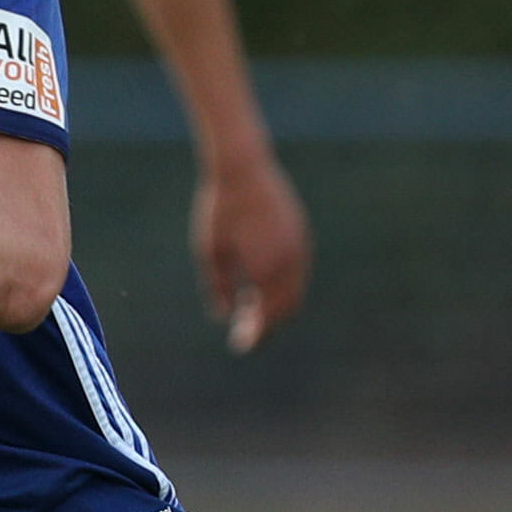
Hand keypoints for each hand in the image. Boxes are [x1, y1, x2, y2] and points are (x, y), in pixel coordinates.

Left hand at [195, 147, 311, 352]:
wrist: (243, 166)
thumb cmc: (220, 208)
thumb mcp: (210, 250)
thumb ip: (218, 286)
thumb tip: (224, 316)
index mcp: (266, 268)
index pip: (266, 317)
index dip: (254, 335)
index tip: (239, 345)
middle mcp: (289, 260)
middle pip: (286, 309)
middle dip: (267, 324)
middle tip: (244, 332)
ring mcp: (299, 246)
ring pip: (295, 291)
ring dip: (275, 305)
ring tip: (249, 308)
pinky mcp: (301, 233)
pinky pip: (297, 272)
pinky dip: (282, 286)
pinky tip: (259, 284)